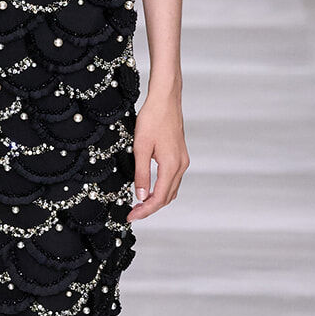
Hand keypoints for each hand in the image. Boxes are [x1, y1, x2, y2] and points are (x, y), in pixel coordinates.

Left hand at [129, 90, 187, 220]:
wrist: (165, 99)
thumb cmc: (153, 118)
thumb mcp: (140, 148)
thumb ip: (141, 174)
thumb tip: (140, 196)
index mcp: (171, 165)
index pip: (159, 198)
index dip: (145, 210)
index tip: (132, 216)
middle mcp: (180, 165)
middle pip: (167, 197)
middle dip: (150, 208)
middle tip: (133, 213)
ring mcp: (182, 160)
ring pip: (171, 189)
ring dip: (157, 199)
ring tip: (139, 204)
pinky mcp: (180, 155)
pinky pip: (173, 179)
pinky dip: (162, 188)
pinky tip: (150, 188)